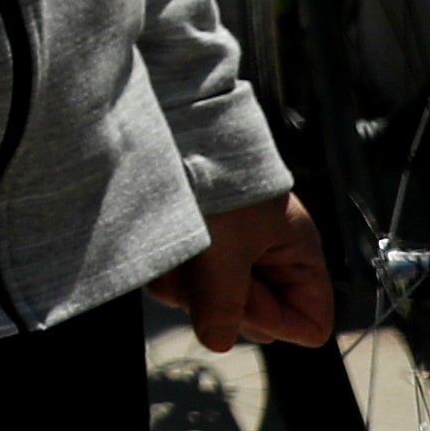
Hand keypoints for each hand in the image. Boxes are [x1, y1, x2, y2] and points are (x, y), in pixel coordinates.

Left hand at [159, 191, 331, 351]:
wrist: (171, 131)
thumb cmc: (212, 180)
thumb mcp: (224, 244)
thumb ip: (223, 300)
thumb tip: (217, 343)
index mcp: (297, 256)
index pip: (309, 324)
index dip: (275, 319)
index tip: (242, 291)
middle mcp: (269, 259)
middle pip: (254, 320)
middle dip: (222, 303)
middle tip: (203, 270)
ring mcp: (233, 254)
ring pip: (213, 305)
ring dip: (189, 289)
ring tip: (180, 254)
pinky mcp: (197, 247)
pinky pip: (184, 285)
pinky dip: (170, 274)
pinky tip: (164, 250)